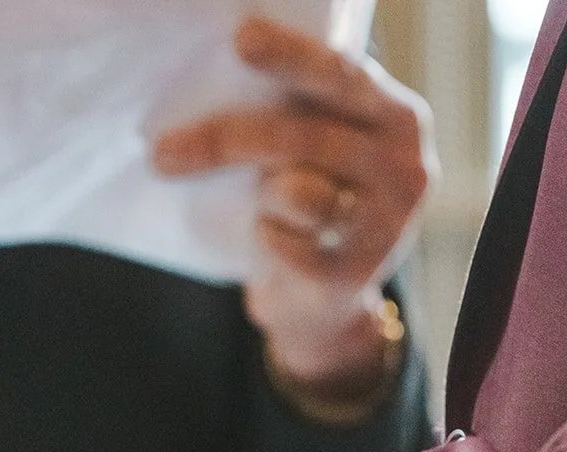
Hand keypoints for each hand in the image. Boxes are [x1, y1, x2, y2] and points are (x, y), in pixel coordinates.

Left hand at [155, 17, 436, 387]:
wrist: (325, 296)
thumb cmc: (312, 198)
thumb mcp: (316, 150)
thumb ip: (292, 117)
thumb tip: (212, 79)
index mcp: (397, 117)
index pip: (342, 76)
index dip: (292, 57)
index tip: (240, 39)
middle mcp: (405, 165)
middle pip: (303, 138)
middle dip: (225, 141)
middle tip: (162, 153)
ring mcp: (387, 223)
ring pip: (299, 193)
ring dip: (259, 194)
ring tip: (255, 200)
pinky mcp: (356, 273)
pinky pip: (287, 247)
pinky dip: (265, 239)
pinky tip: (267, 236)